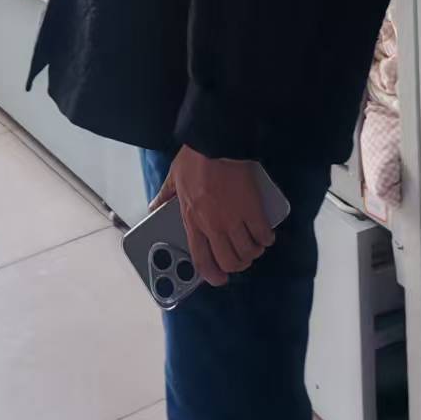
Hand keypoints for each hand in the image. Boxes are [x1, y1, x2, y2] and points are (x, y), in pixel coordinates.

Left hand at [150, 146, 275, 287]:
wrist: (217, 141)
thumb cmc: (195, 158)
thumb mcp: (174, 177)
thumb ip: (164, 195)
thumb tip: (153, 206)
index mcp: (193, 220)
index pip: (201, 260)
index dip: (212, 275)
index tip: (220, 279)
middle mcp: (213, 226)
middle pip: (229, 261)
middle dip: (238, 265)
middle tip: (241, 258)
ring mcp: (234, 219)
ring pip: (248, 252)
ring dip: (253, 252)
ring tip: (254, 246)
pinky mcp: (252, 209)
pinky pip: (263, 235)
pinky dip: (266, 239)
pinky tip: (266, 235)